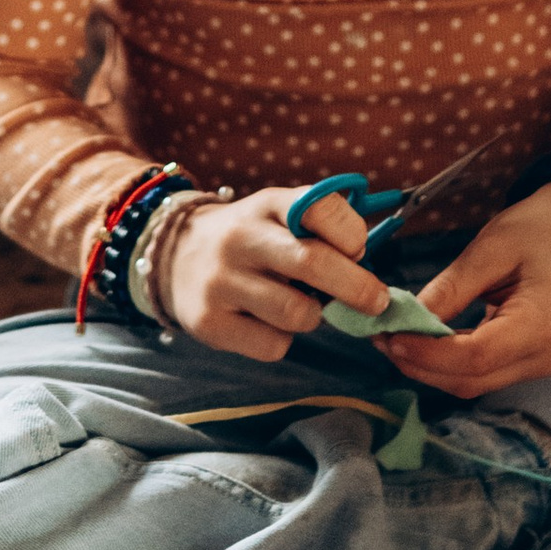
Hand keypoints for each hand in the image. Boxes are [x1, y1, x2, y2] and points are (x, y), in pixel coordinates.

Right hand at [152, 187, 391, 363]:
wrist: (174, 257)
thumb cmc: (251, 239)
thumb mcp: (279, 215)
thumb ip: (322, 229)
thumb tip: (364, 266)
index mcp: (267, 204)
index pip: (320, 207)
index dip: (352, 234)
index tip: (358, 251)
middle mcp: (240, 237)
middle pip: (313, 263)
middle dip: (357, 288)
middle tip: (376, 302)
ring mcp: (220, 281)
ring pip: (297, 313)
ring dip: (313, 317)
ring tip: (300, 307)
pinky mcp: (209, 322)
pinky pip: (273, 345)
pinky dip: (283, 340)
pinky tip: (267, 323)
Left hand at [379, 188, 550, 402]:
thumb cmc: (541, 227)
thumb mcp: (490, 248)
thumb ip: (449, 289)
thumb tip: (404, 318)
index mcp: (543, 324)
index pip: (474, 357)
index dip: (425, 353)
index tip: (388, 336)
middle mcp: (548, 356)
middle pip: (471, 379)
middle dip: (421, 364)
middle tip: (380, 338)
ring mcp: (545, 363)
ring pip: (474, 382)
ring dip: (431, 366)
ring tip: (394, 338)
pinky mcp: (534, 361)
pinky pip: (485, 371)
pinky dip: (450, 361)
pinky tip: (424, 340)